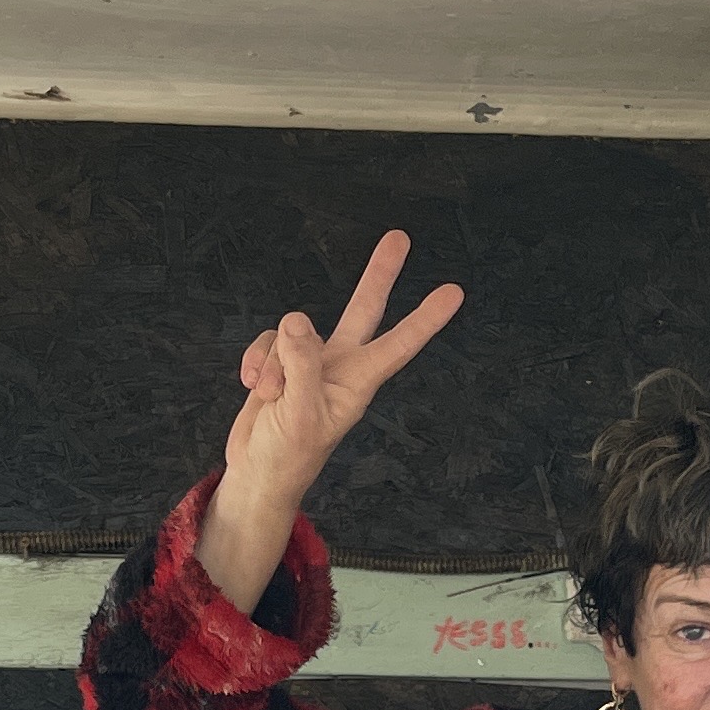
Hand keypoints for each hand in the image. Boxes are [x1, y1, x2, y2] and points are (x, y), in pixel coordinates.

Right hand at [201, 230, 463, 606]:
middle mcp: (339, 365)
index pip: (398, 345)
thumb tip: (296, 320)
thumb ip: (301, 366)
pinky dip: (256, 360)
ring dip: (273, 361)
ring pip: (292, 330)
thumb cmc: (288, 455)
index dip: (425, 318)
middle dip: (378, 273)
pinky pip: (268, 339)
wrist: (256, 472)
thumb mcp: (299, 416)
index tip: (455, 292)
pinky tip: (254, 386)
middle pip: (363, 309)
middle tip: (400, 237)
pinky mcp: (280, 360)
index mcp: (358, 382)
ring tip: (270, 395)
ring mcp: (308, 360)